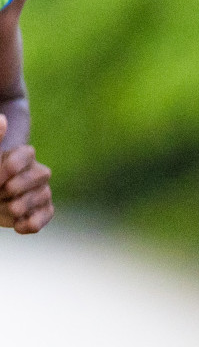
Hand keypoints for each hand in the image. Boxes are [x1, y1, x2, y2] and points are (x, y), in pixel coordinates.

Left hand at [0, 116, 52, 233]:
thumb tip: (3, 118)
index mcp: (18, 157)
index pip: (27, 154)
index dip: (13, 167)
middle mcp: (32, 172)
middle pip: (42, 174)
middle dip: (21, 186)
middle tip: (2, 193)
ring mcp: (37, 192)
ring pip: (45, 195)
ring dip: (26, 204)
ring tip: (9, 210)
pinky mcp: (38, 212)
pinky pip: (47, 214)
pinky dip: (35, 222)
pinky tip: (19, 227)